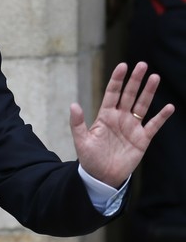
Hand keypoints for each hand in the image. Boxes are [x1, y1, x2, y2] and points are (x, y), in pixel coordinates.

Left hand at [69, 61, 173, 187]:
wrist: (101, 177)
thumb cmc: (90, 159)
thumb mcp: (81, 141)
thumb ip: (77, 123)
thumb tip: (73, 104)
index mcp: (105, 116)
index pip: (112, 93)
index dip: (117, 80)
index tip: (123, 66)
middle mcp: (120, 118)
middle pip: (129, 95)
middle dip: (135, 80)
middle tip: (142, 65)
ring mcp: (132, 127)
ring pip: (142, 105)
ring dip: (148, 92)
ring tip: (155, 77)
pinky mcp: (142, 139)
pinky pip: (153, 125)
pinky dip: (161, 117)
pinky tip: (169, 107)